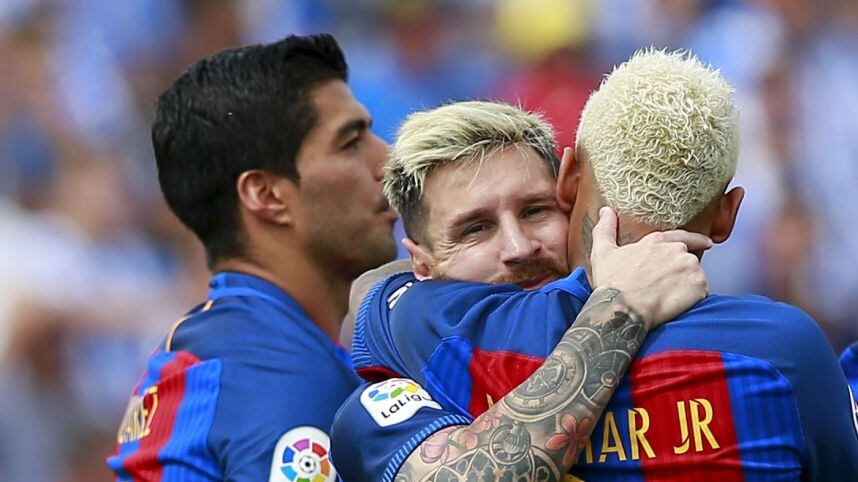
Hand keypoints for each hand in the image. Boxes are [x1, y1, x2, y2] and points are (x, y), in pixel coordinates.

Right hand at [590, 206, 710, 328]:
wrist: (623, 308)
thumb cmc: (612, 282)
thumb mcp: (602, 252)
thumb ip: (606, 229)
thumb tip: (605, 211)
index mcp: (657, 241)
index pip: (683, 236)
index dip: (696, 240)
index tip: (706, 243)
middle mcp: (678, 250)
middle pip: (688, 260)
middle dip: (681, 272)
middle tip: (666, 287)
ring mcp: (691, 268)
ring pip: (696, 278)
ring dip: (687, 286)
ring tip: (667, 298)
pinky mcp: (699, 287)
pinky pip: (701, 294)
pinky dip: (692, 300)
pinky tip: (675, 305)